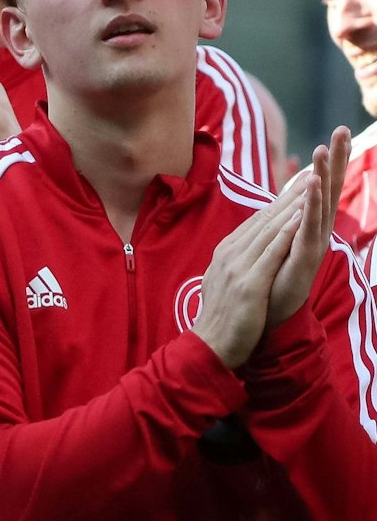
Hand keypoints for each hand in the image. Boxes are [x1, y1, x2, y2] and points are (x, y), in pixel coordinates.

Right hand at [195, 173, 309, 367]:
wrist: (210, 346)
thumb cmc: (223, 319)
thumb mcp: (226, 282)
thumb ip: (238, 262)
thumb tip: (249, 250)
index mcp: (225, 253)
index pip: (256, 221)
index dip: (278, 201)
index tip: (298, 184)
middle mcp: (229, 255)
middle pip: (263, 219)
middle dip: (289, 195)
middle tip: (311, 173)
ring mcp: (237, 268)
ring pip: (268, 231)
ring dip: (291, 207)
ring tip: (311, 187)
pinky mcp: (249, 284)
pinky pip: (270, 254)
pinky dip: (285, 234)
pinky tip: (299, 220)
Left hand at [266, 126, 351, 327]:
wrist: (265, 315)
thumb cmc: (272, 278)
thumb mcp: (277, 240)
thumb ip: (286, 217)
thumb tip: (292, 194)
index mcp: (307, 224)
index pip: (321, 186)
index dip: (330, 161)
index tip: (336, 133)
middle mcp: (315, 231)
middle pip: (328, 188)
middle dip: (335, 159)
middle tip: (342, 129)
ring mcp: (311, 243)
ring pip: (319, 203)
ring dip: (323, 175)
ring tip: (325, 149)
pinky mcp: (304, 256)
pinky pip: (308, 225)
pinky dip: (311, 205)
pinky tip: (314, 185)